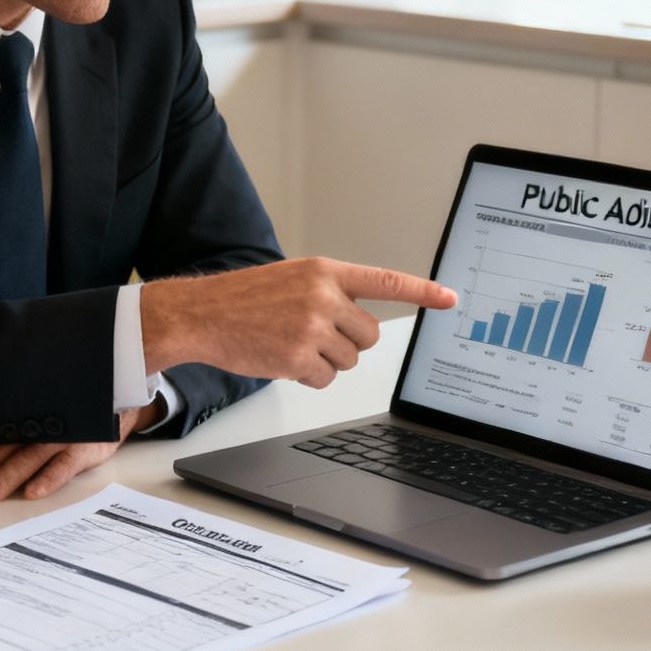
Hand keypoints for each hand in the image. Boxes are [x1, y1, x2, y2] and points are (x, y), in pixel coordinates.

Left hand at [0, 402, 157, 502]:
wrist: (107, 392)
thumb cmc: (48, 408)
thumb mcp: (8, 416)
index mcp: (4, 417)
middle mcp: (26, 423)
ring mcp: (56, 434)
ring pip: (24, 457)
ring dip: (3, 477)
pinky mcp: (83, 445)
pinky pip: (65, 463)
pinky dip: (49, 478)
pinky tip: (33, 494)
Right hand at [141, 257, 455, 387]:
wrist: (200, 314)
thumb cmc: (243, 298)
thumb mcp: (291, 279)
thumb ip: (328, 291)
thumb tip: (359, 321)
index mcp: (324, 271)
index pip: (385, 281)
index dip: (422, 291)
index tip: (451, 298)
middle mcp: (322, 295)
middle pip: (369, 335)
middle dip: (349, 343)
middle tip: (317, 338)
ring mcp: (311, 327)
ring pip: (348, 359)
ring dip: (326, 361)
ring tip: (291, 344)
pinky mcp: (297, 357)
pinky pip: (324, 378)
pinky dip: (308, 376)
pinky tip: (282, 359)